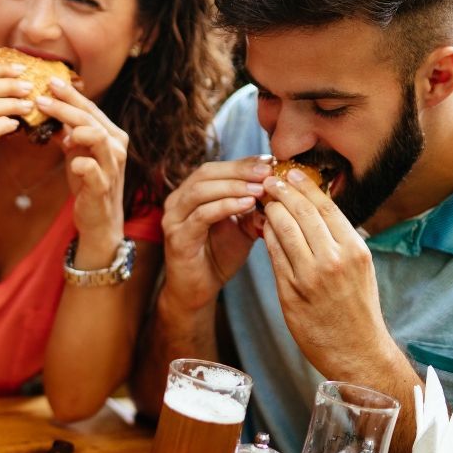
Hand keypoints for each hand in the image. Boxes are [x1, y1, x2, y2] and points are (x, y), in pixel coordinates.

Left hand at [35, 78, 127, 258]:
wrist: (99, 220)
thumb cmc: (88, 183)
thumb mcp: (76, 153)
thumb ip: (67, 132)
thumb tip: (47, 109)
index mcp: (111, 135)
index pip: (90, 108)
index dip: (70, 94)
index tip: (49, 81)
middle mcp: (116, 146)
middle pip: (91, 118)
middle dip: (65, 106)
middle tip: (40, 97)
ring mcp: (111, 166)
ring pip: (97, 137)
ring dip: (75, 127)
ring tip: (53, 121)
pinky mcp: (103, 186)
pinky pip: (94, 169)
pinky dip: (81, 163)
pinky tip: (71, 162)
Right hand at [158, 156, 271, 309]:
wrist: (198, 291)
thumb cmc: (218, 256)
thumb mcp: (241, 227)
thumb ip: (253, 208)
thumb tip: (278, 188)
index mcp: (190, 193)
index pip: (216, 168)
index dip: (242, 162)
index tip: (270, 161)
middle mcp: (177, 201)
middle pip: (206, 172)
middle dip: (239, 170)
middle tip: (267, 171)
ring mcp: (173, 218)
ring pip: (201, 190)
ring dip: (233, 186)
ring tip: (260, 188)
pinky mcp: (177, 237)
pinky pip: (201, 215)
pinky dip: (225, 206)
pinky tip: (246, 205)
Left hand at [259, 168, 388, 371]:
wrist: (356, 351)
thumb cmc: (357, 307)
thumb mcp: (360, 268)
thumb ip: (340, 239)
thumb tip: (317, 208)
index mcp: (355, 250)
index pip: (326, 206)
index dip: (304, 186)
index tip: (289, 173)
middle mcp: (334, 260)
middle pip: (302, 213)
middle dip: (281, 192)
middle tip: (268, 180)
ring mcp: (311, 277)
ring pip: (283, 231)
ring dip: (270, 212)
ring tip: (263, 201)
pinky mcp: (291, 293)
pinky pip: (273, 255)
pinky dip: (266, 237)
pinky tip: (261, 227)